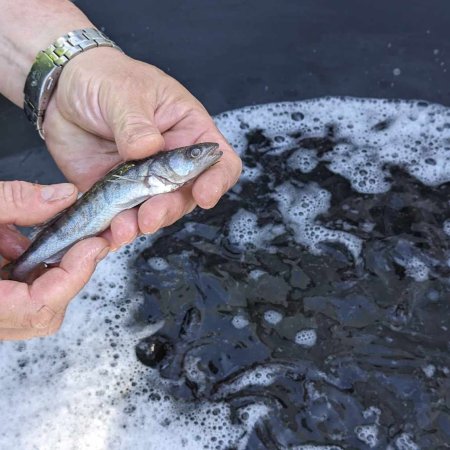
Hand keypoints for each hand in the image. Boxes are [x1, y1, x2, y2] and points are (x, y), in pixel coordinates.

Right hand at [0, 180, 108, 339]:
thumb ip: (14, 202)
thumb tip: (64, 197)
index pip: (39, 307)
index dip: (72, 275)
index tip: (94, 244)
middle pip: (45, 313)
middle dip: (70, 274)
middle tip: (87, 241)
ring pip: (34, 306)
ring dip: (48, 270)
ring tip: (41, 238)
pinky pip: (18, 296)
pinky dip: (27, 269)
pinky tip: (13, 242)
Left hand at [43, 48, 241, 249]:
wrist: (63, 91)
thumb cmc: (106, 78)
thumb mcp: (124, 91)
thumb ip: (136, 122)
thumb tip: (148, 148)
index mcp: (187, 131)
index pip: (220, 161)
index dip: (218, 181)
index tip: (204, 195)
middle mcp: (171, 162)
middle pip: (186, 196)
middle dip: (170, 209)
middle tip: (150, 215)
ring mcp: (145, 181)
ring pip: (155, 212)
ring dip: (142, 224)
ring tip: (123, 227)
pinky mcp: (117, 194)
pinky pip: (122, 217)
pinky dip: (116, 230)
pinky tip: (108, 233)